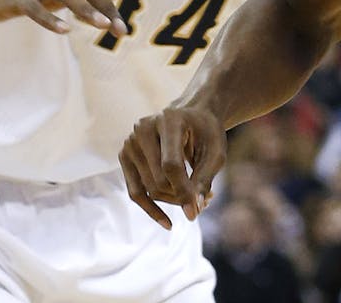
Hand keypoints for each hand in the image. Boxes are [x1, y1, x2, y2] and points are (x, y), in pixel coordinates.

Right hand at [120, 105, 225, 229]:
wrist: (191, 115)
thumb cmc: (206, 132)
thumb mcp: (215, 151)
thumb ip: (204, 178)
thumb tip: (193, 212)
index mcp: (168, 120)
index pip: (171, 164)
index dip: (183, 190)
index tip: (196, 211)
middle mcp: (143, 128)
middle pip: (159, 180)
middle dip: (182, 196)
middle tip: (205, 200)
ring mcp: (130, 142)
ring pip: (149, 189)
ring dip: (173, 201)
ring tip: (196, 199)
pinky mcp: (125, 156)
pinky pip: (136, 192)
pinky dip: (151, 209)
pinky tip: (168, 224)